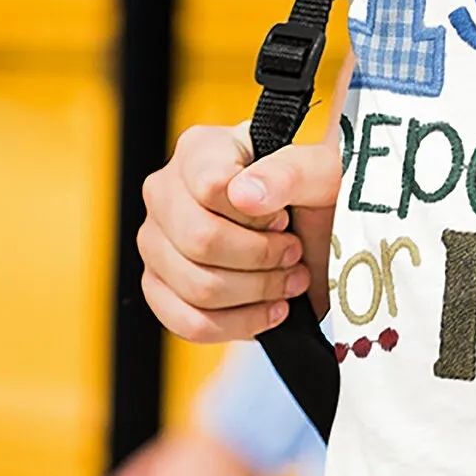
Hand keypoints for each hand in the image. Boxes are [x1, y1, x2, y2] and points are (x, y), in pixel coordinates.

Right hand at [136, 126, 338, 344]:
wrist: (313, 232)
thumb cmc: (313, 195)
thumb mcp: (320, 172)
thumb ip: (288, 172)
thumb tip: (243, 195)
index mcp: (198, 150)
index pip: (211, 187)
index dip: (256, 215)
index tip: (284, 218)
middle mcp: (164, 192)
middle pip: (200, 241)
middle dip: (261, 258)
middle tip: (293, 253)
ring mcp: (155, 241)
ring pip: (197, 287)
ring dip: (257, 293)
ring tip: (289, 280)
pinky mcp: (159, 287)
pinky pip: (188, 323)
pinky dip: (239, 324)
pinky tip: (270, 310)